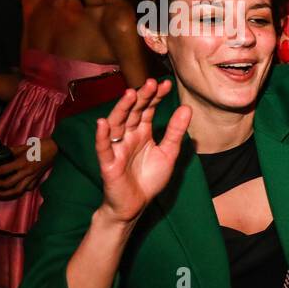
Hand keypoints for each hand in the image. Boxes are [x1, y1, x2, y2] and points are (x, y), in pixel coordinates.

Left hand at [0, 138, 56, 197]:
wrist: (55, 149)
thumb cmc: (39, 146)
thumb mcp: (23, 147)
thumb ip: (11, 152)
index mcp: (22, 163)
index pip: (2, 170)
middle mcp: (27, 172)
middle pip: (7, 184)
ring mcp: (32, 178)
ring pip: (16, 191)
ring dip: (3, 193)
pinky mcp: (36, 180)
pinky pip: (25, 189)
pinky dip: (17, 191)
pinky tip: (10, 190)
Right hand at [95, 79, 191, 224]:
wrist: (136, 204)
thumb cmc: (149, 178)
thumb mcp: (168, 153)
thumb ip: (176, 132)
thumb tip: (186, 108)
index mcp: (142, 132)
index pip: (147, 110)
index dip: (155, 97)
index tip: (166, 84)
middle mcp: (127, 136)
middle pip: (133, 113)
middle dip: (141, 97)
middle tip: (151, 82)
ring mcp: (116, 148)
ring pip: (117, 124)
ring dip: (123, 109)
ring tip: (130, 94)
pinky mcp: (108, 163)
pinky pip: (103, 147)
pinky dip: (102, 136)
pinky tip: (103, 123)